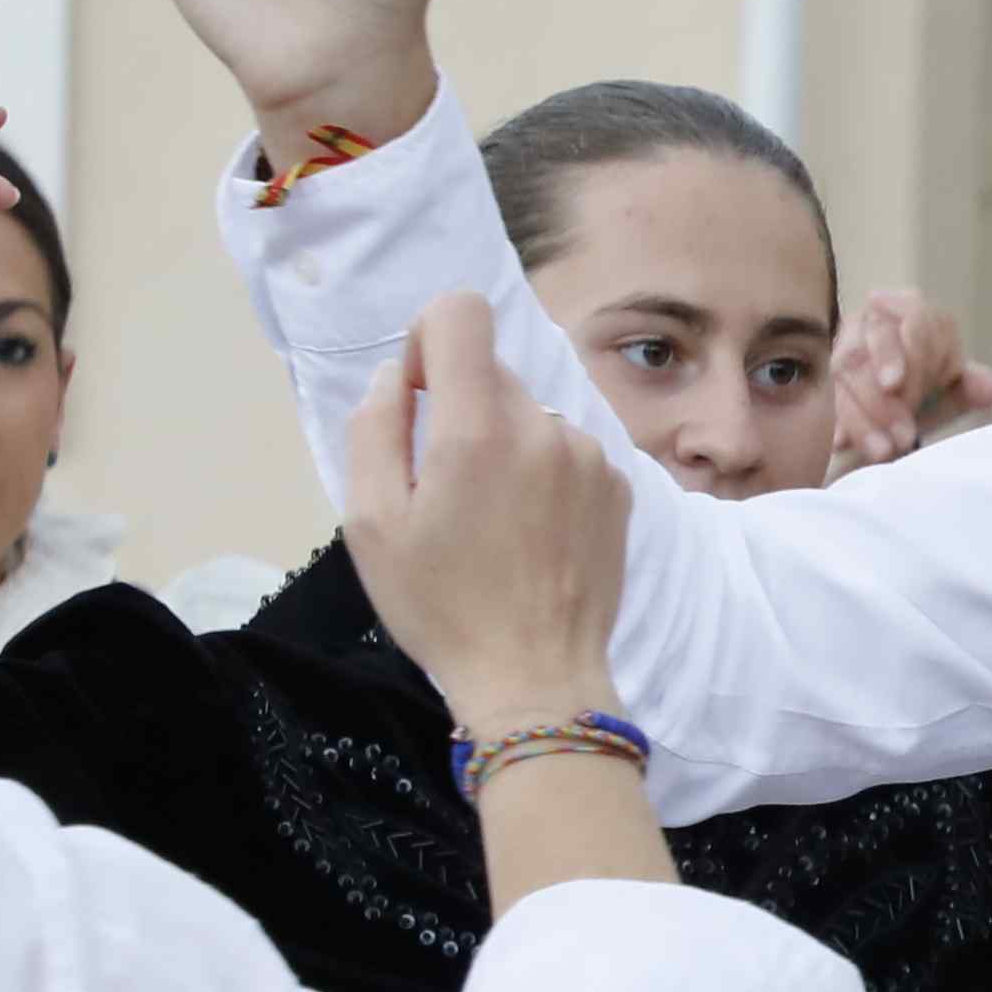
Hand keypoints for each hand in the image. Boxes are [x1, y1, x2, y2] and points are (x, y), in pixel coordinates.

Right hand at [343, 292, 635, 737]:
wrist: (537, 679)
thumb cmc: (441, 607)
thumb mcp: (372, 522)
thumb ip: (375, 429)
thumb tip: (394, 376)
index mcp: (478, 427)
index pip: (462, 311)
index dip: (428, 339)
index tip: (418, 397)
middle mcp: (544, 425)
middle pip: (492, 374)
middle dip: (460, 412)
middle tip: (445, 490)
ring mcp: (591, 455)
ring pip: (530, 416)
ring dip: (503, 447)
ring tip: (491, 523)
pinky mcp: (619, 487)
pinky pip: (566, 451)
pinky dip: (543, 475)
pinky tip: (532, 536)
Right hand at [820, 287, 991, 481]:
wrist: (880, 429)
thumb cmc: (918, 401)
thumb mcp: (943, 397)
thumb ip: (965, 390)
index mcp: (909, 316)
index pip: (914, 314)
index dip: (913, 348)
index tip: (902, 384)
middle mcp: (873, 322)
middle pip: (877, 340)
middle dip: (890, 389)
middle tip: (904, 434)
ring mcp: (843, 347)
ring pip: (849, 368)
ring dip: (868, 414)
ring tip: (884, 451)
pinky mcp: (822, 379)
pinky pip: (827, 396)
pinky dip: (840, 422)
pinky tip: (841, 443)